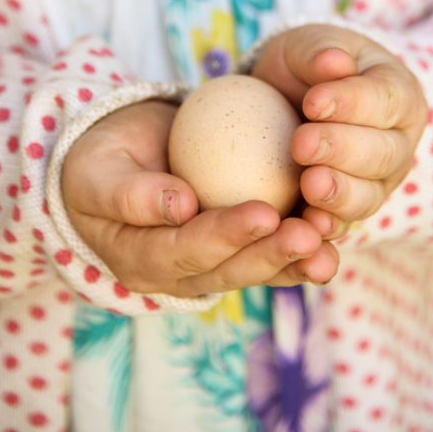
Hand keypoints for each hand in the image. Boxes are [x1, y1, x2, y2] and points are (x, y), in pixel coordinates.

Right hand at [61, 99, 338, 296]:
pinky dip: (305, 240)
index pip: (186, 252)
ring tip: (331, 236)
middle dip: (273, 255)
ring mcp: (212, 263)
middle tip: (310, 232)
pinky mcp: (237, 244)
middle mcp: (180, 273)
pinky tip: (336, 224)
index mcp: (141, 260)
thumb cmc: (99, 162)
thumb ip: (130, 193)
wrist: (119, 158)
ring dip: (298, 256)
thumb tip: (180, 206)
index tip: (264, 214)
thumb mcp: (96, 172)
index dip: (226, 237)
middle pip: (231, 270)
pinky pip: (273, 248)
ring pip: (259, 267)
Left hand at [251, 24, 427, 238]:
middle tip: (302, 144)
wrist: (294, 97)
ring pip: (369, 195)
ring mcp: (379, 183)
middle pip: (382, 154)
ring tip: (309, 185)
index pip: (384, 100)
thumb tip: (334, 62)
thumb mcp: (311, 45)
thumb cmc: (310, 64)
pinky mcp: (350, 211)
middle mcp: (399, 144)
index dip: (351, 103)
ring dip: (339, 194)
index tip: (313, 102)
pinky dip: (327, 227)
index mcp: (400, 95)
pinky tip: (307, 226)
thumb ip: (321, 51)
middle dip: (342, 150)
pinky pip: (343, 224)